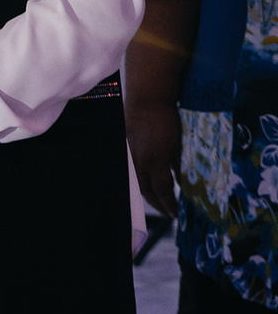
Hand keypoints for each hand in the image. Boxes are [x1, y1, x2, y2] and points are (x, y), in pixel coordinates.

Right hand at [126, 99, 181, 216]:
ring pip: (140, 182)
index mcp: (155, 162)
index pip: (163, 192)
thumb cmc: (168, 120)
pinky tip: (152, 180)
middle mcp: (140, 162)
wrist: (147, 99)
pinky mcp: (129, 148)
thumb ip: (179, 166)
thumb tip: (184, 182)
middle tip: (169, 212)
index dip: (170, 205)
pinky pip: (137, 170)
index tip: (177, 214)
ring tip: (160, 200)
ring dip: (150, 194)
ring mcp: (132, 155)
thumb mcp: (179, 145)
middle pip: (147, 191)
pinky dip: (145, 180)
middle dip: (158, 204)